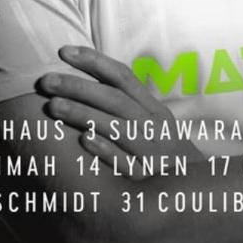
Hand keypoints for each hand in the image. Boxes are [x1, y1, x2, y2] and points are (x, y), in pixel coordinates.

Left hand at [38, 46, 203, 175]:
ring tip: (53, 106)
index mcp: (153, 107)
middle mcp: (153, 125)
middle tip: (46, 80)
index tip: (63, 51)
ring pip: (117, 127)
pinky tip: (84, 141)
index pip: (122, 76)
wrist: (197, 192)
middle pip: (114, 99)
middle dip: (78, 87)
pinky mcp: (146, 179)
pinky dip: (106, 151)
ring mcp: (151, 151)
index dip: (93, 61)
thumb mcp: (153, 122)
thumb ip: (126, 103)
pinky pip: (125, 163)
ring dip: (84, 115)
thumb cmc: (162, 151)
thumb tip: (85, 80)